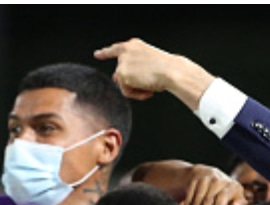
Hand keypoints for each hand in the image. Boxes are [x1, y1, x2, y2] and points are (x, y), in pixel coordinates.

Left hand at [93, 39, 212, 109]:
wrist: (172, 72)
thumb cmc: (168, 69)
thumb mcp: (150, 64)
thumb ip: (134, 68)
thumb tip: (116, 79)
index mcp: (134, 46)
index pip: (116, 49)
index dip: (105, 52)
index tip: (97, 54)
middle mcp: (126, 51)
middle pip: (121, 72)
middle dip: (130, 82)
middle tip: (147, 86)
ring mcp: (122, 62)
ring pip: (123, 83)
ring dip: (137, 89)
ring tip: (151, 87)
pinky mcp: (121, 73)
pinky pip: (126, 91)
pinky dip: (137, 94)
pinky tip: (148, 90)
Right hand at [182, 166, 244, 204]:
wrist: (212, 177)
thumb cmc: (228, 196)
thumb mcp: (236, 201)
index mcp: (233, 186)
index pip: (223, 197)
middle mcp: (219, 180)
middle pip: (208, 201)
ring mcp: (205, 179)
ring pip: (197, 201)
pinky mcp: (194, 180)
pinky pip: (189, 198)